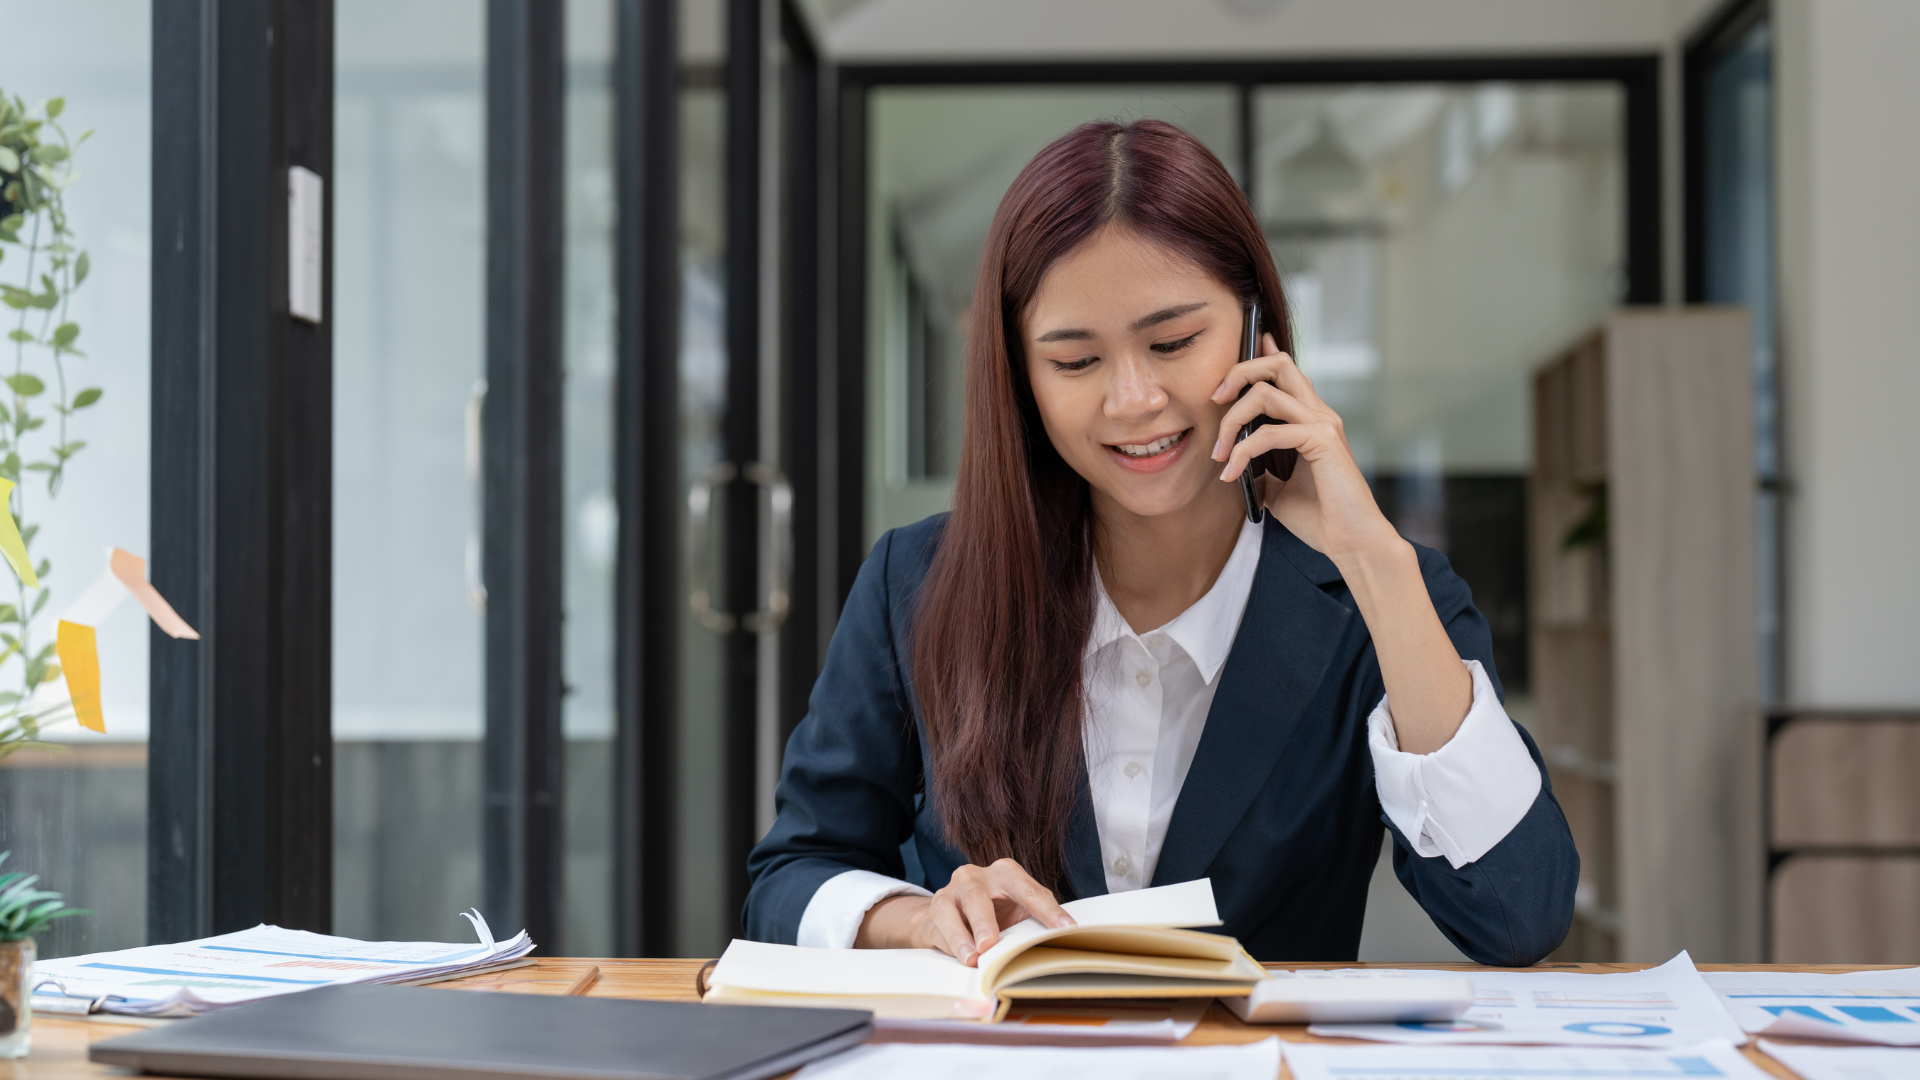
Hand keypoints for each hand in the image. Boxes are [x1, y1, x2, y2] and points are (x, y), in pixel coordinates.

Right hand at [854, 858, 1074, 965]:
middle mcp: (974, 877)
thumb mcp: (1017, 912)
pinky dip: (950, 945)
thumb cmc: (994, 914)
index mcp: (1004, 873)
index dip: (1048, 911)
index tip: (1067, 929)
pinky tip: (959, 959)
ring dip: (961, 936)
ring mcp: (949, 893)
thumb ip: (1034, 922)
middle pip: (978, 895)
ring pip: (950, 910)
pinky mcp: (932, 912)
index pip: (1029, 890)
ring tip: (972, 958)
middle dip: (985, 922)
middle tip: (991, 945)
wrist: (949, 916)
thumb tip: (1064, 941)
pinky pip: (938, 928)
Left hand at [1208, 333, 1400, 562]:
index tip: (1238, 353)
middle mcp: (1319, 414)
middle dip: (1239, 372)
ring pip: (1266, 392)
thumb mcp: (1279, 492)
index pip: (1286, 371)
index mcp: (1311, 420)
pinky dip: (1243, 451)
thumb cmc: (1321, 519)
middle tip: (1215, 399)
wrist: (1351, 542)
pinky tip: (1232, 473)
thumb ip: (1263, 473)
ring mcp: (1322, 423)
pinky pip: (1269, 433)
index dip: (1261, 354)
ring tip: (1220, 454)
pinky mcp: (1322, 440)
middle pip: (1278, 364)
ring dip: (1231, 421)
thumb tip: (1239, 470)